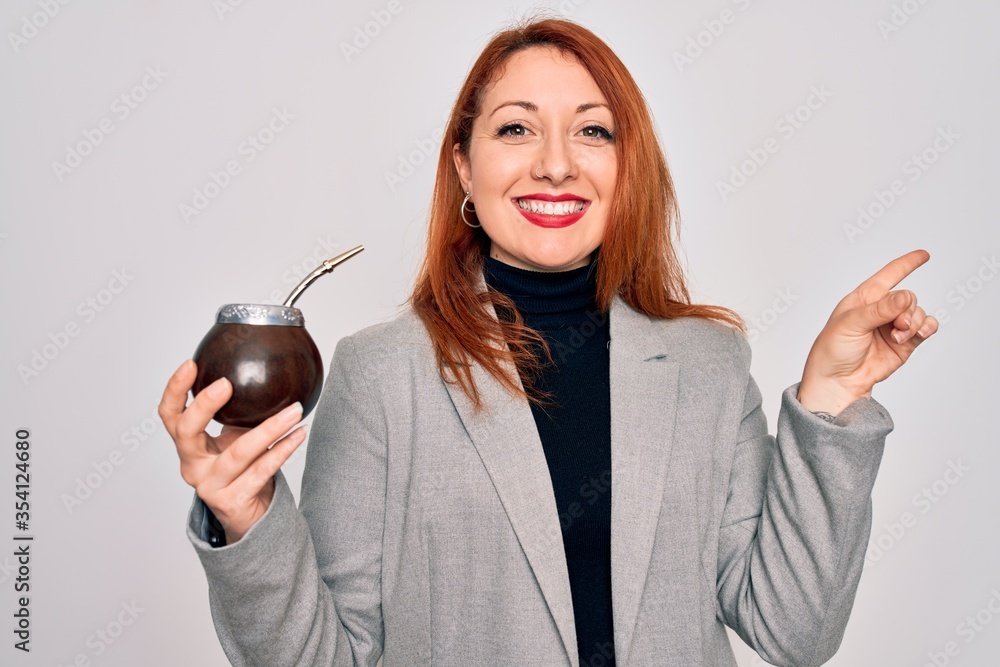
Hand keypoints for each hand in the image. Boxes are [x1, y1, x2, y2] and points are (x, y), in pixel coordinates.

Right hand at [158, 359, 306, 542]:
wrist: (249, 515)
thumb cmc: (242, 469)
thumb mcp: (234, 437)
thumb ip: (239, 412)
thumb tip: (264, 368)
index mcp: (189, 447)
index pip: (170, 415)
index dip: (175, 390)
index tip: (191, 364)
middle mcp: (192, 466)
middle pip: (187, 432)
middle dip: (204, 405)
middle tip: (227, 383)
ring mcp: (210, 486)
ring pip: (237, 453)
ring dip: (270, 428)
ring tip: (294, 410)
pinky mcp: (232, 502)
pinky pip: (261, 471)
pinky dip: (283, 450)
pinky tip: (299, 433)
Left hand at [797, 249, 938, 414]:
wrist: (838, 382)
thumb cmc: (833, 350)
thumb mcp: (851, 324)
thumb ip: (880, 310)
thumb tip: (905, 297)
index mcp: (863, 299)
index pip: (888, 275)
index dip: (906, 264)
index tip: (924, 255)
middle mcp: (880, 310)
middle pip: (908, 297)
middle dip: (906, 310)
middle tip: (896, 327)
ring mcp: (893, 327)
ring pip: (918, 313)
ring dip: (914, 323)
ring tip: (898, 337)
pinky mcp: (905, 343)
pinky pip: (926, 328)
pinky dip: (927, 328)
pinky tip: (920, 333)